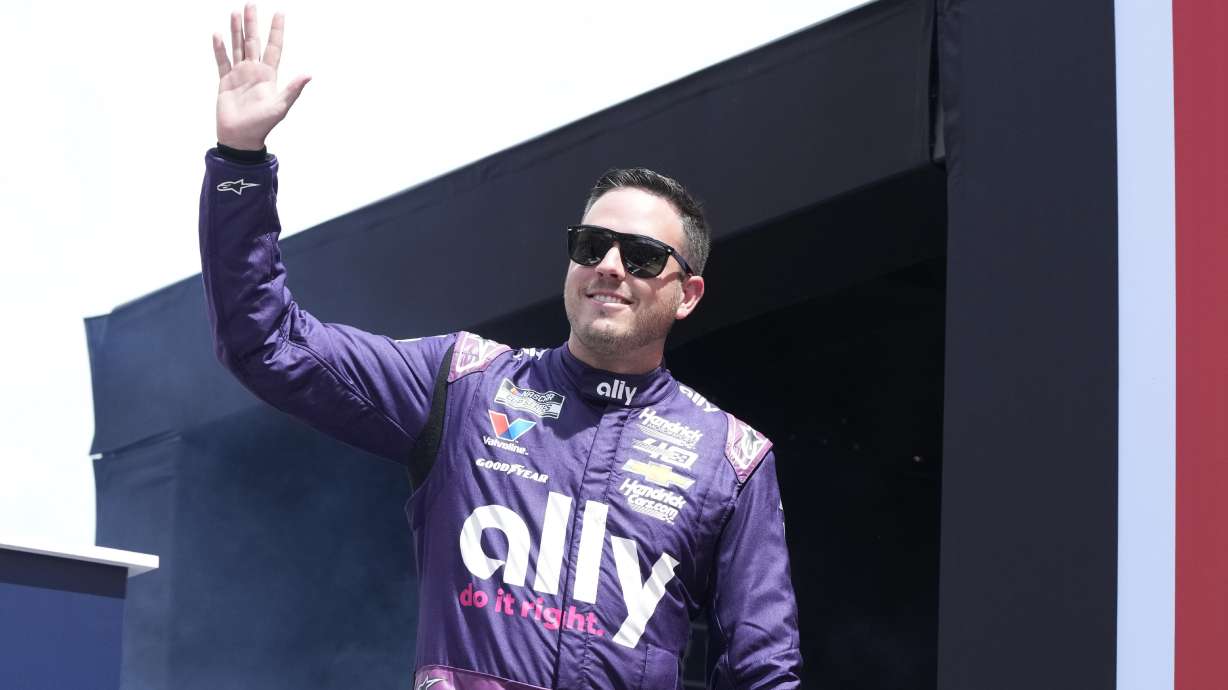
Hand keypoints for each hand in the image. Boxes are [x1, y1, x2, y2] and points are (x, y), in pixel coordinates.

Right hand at [212, 5, 309, 150]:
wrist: (241, 137)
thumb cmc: (262, 125)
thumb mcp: (280, 107)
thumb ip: (292, 89)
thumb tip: (308, 75)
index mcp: (268, 75)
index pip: (273, 47)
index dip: (276, 30)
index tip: (279, 13)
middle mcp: (254, 71)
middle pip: (253, 41)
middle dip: (252, 23)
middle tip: (251, 3)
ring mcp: (239, 75)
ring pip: (238, 47)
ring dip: (236, 30)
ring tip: (235, 12)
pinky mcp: (225, 81)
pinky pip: (222, 61)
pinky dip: (219, 48)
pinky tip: (218, 34)